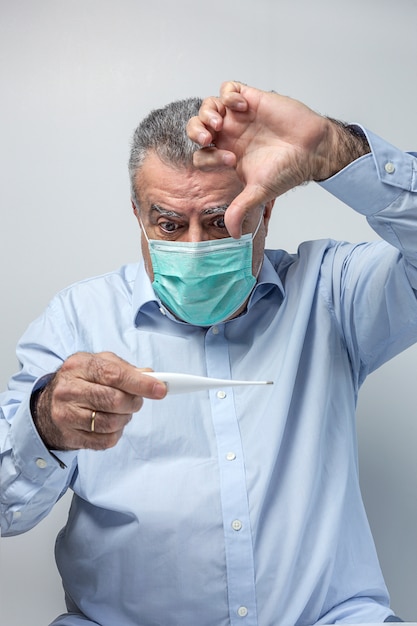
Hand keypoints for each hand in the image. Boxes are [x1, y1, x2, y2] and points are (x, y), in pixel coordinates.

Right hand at [33, 352, 166, 450]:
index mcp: (79, 365)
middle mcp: (68, 389)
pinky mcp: (69, 435)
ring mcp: (66, 414)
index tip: (161, 390)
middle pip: (114, 400)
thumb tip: (150, 376)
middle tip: (137, 400)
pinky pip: (105, 440)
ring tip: (122, 411)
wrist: (49, 404)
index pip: (114, 374)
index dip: (141, 383)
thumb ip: (125, 368)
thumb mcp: (99, 364)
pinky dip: (116, 433)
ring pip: (111, 423)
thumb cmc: (81, 380)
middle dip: (134, 402)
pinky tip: (111, 423)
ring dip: (125, 418)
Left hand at [187, 81, 357, 237]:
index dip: (206, 157)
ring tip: (220, 122)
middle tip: (208, 137)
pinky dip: (229, 95)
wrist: (312, 150)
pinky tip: (242, 107)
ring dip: (207, 112)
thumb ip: (240, 210)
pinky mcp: (252, 100)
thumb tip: (232, 235)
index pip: (200, 154)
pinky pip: (229, 88)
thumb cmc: (288, 170)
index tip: (229, 161)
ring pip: (209, 106)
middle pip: (197, 127)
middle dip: (196, 130)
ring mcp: (239, 117)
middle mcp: (230, 136)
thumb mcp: (259, 192)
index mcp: (227, 156)